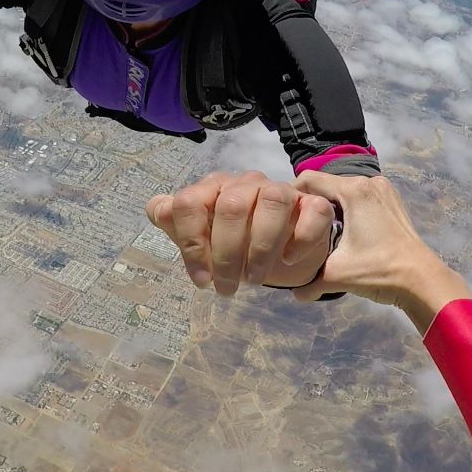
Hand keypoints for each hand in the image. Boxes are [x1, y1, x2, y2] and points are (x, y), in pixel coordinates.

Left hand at [145, 171, 336, 295]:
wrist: (283, 245)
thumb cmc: (235, 239)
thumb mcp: (202, 235)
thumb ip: (175, 222)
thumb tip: (158, 210)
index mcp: (213, 187)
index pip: (189, 202)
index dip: (191, 243)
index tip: (201, 280)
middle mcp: (246, 183)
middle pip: (232, 206)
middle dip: (227, 254)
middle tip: (227, 289)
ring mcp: (281, 190)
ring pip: (272, 202)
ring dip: (261, 247)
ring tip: (254, 280)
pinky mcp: (312, 205)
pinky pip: (312, 211)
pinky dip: (300, 237)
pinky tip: (289, 259)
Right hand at [290, 171, 471, 332]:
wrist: (422, 281)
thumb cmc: (380, 271)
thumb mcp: (336, 274)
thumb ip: (307, 281)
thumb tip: (292, 291)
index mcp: (354, 191)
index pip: (309, 179)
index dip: (290, 195)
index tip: (281, 215)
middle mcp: (369, 182)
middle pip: (326, 185)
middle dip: (309, 203)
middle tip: (294, 225)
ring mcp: (383, 190)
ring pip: (343, 192)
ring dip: (328, 207)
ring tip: (315, 230)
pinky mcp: (391, 201)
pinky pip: (358, 198)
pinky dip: (346, 210)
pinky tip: (339, 232)